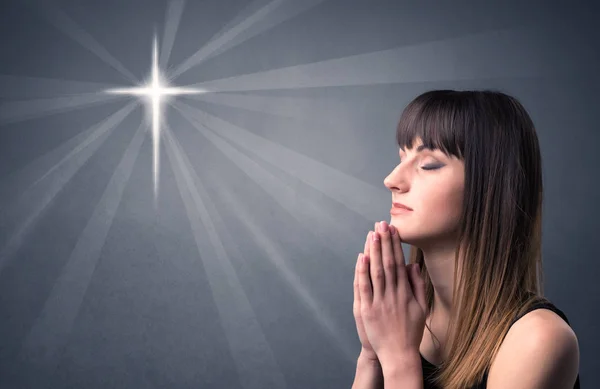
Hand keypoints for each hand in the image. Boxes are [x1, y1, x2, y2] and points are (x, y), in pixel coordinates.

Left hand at [357, 221, 427, 368]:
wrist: (399, 355)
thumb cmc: (411, 331)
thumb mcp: (421, 307)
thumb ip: (418, 285)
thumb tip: (413, 265)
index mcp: (405, 293)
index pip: (399, 263)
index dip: (395, 246)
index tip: (393, 230)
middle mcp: (392, 295)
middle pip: (387, 263)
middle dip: (384, 242)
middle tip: (381, 224)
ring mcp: (379, 302)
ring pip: (375, 272)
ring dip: (373, 251)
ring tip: (372, 234)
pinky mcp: (367, 311)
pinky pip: (364, 287)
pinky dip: (362, 271)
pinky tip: (362, 257)